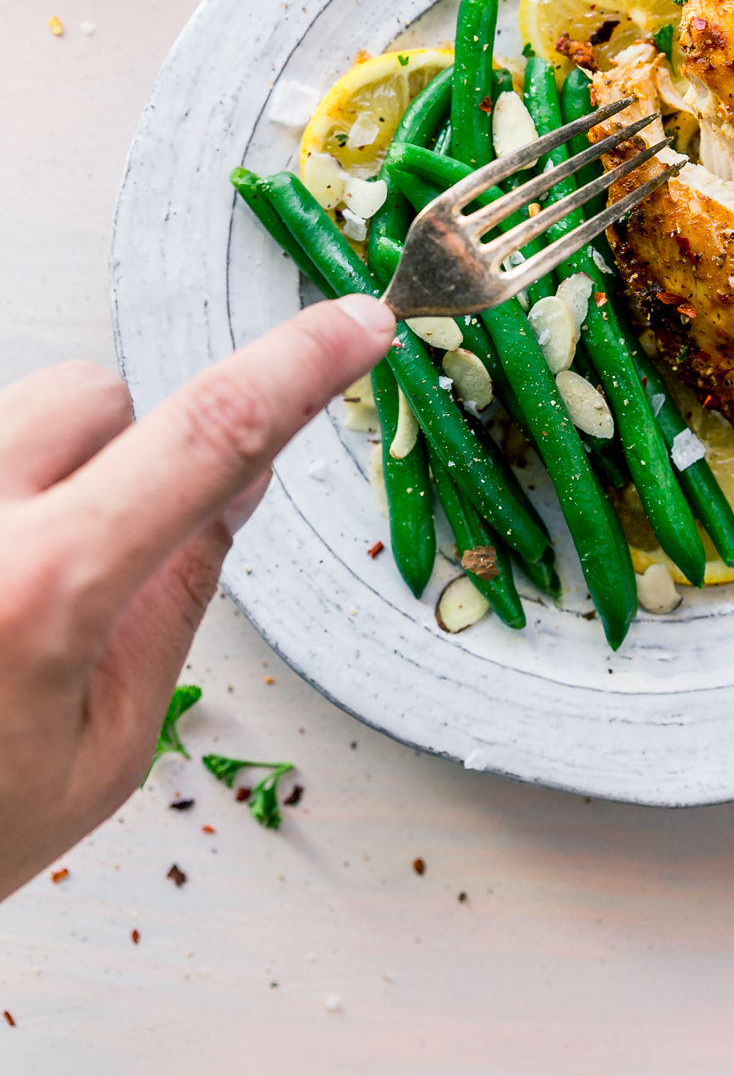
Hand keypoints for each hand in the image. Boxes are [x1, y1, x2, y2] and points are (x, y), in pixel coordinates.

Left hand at [0, 295, 395, 902]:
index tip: (356, 327)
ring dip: (47, 470)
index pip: (205, 437)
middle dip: (130, 449)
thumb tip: (241, 481)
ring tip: (13, 583)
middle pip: (95, 393)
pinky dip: (5, 494)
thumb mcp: (106, 748)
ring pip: (22, 413)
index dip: (298, 369)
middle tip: (106, 552)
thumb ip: (178, 598)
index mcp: (40, 592)